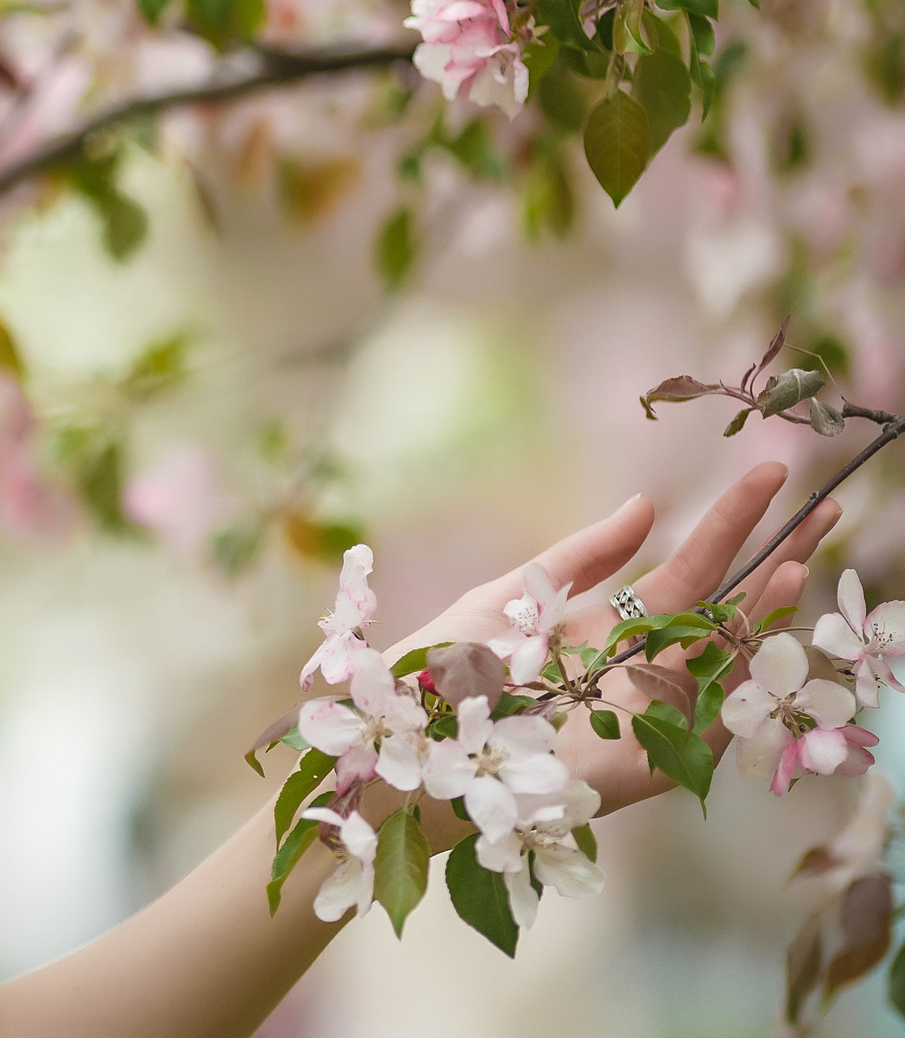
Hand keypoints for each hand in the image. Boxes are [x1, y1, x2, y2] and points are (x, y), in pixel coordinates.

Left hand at [392, 460, 838, 813]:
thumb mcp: (516, 594)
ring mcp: (652, 711)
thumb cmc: (450, 667)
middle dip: (776, 557)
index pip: (691, 566)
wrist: (409, 736)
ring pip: (726, 657)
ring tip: (796, 557)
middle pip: (727, 606)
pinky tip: (756, 637)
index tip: (769, 474)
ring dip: (765, 609)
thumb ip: (585, 556)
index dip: (732, 522)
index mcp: (612, 625)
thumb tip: (648, 505)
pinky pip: (705, 719)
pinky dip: (734, 681)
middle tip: (825, 505)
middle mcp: (643, 665)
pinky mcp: (648, 760)